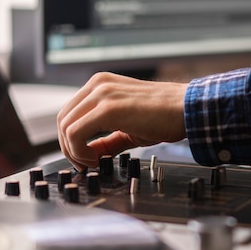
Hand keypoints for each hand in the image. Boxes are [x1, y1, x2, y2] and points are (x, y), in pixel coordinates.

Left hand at [57, 72, 187, 169]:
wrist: (187, 109)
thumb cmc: (165, 115)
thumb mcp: (128, 128)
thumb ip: (106, 140)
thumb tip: (90, 154)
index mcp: (101, 85)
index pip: (69, 113)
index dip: (70, 140)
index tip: (83, 158)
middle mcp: (98, 85)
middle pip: (62, 120)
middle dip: (68, 148)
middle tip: (85, 164)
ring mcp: (101, 94)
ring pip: (65, 127)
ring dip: (73, 151)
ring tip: (92, 163)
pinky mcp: (107, 108)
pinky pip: (75, 133)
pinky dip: (79, 151)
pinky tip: (95, 159)